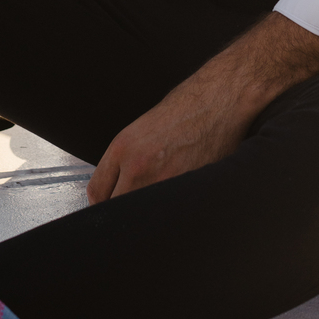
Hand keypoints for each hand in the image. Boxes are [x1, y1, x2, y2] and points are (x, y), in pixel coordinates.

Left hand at [88, 11, 318, 202]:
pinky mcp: (189, 187)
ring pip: (143, 216)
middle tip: (133, 221)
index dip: (104, 205)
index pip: (97, 192)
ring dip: (149, 219)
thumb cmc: (187, 108)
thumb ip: (128, 159)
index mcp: (123, 146)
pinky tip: (180, 209)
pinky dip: (173, 216)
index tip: (112, 211)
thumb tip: (120, 190)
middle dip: (124, 217)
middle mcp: (138, 165)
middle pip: (116, 209)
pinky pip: (172, 212)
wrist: (221, 97)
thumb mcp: (144, 128)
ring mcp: (164, 180)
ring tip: (157, 217)